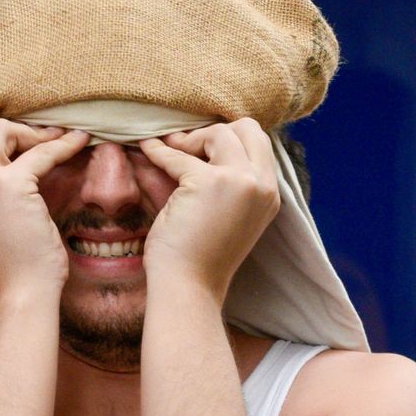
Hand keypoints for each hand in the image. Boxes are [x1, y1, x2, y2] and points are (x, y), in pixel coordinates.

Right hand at [0, 116, 90, 308]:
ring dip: (34, 133)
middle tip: (41, 142)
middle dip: (11, 129)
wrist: (18, 295)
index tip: (24, 143)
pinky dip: (62, 144)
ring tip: (60, 142)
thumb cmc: (11, 266)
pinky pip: (40, 151)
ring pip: (2, 128)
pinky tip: (78, 142)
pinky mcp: (8, 185)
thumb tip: (12, 162)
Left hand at [138, 119, 279, 300]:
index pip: (259, 143)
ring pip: (218, 133)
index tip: (199, 147)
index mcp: (270, 193)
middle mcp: (263, 185)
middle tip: (185, 146)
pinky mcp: (209, 183)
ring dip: (190, 138)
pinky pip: (179, 154)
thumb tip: (198, 139)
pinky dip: (159, 150)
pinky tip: (146, 148)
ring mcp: (240, 182)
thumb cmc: (200, 255)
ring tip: (168, 150)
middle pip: (247, 128)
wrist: (190, 287)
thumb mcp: (227, 211)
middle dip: (214, 131)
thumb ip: (226, 179)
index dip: (229, 138)